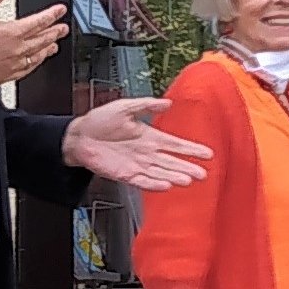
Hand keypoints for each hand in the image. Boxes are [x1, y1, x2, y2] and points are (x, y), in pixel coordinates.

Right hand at [0, 0, 67, 90]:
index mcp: (11, 33)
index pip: (39, 21)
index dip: (52, 14)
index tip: (59, 10)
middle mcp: (15, 50)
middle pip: (42, 39)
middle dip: (55, 32)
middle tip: (64, 28)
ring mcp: (12, 65)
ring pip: (37, 56)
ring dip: (48, 49)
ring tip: (54, 45)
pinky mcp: (5, 76)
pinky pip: (27, 70)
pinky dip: (35, 64)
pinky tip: (36, 62)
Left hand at [67, 96, 208, 189]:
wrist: (80, 136)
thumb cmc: (100, 120)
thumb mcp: (125, 107)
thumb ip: (146, 106)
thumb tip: (167, 103)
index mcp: (150, 136)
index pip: (175, 144)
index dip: (191, 149)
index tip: (208, 154)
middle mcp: (147, 153)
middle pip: (172, 162)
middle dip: (188, 167)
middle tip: (203, 174)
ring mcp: (137, 165)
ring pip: (161, 173)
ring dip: (174, 177)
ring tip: (188, 180)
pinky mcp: (125, 175)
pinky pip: (143, 181)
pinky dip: (154, 184)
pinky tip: (166, 185)